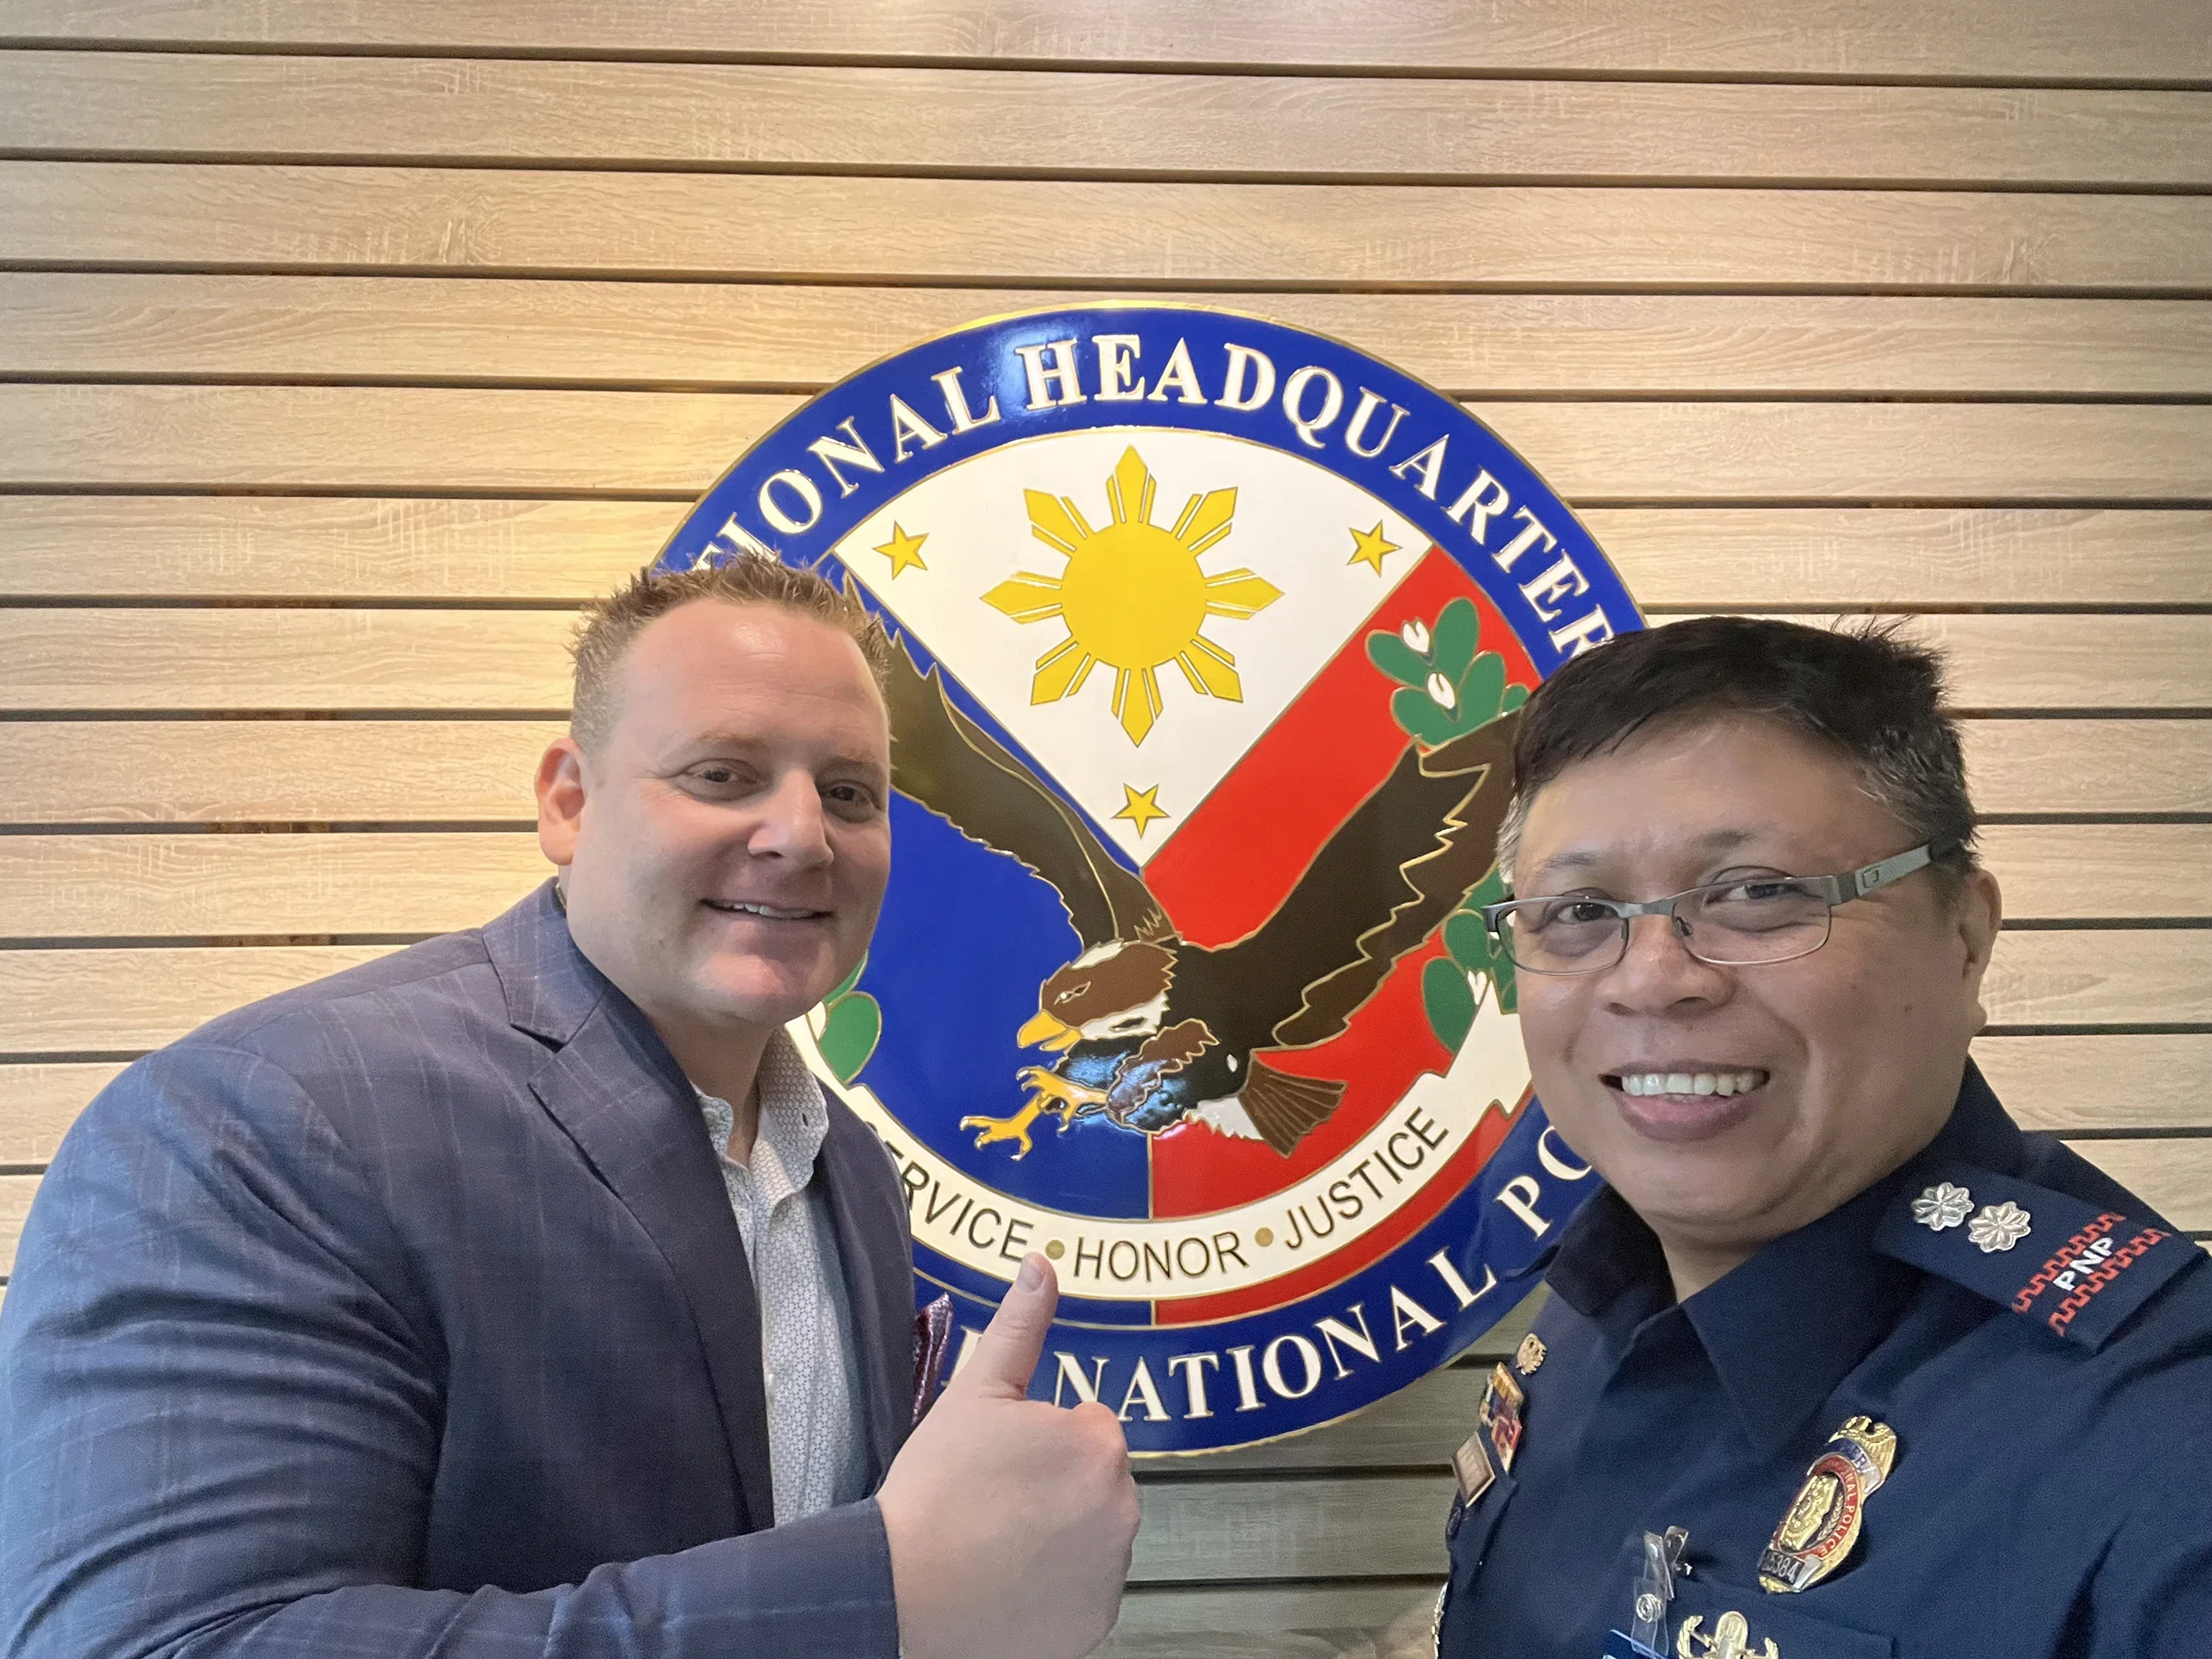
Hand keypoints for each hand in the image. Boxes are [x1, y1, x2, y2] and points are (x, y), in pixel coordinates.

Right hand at [877, 1253, 1139, 1658]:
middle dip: (1057, 1485)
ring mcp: (1110, 1573)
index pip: (1087, 1428)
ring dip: (1061, 1534)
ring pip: (1092, 1535)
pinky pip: (1084, 1591)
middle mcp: (1121, 1509)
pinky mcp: (1094, 1622)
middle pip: (1095, 1481)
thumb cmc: (936, 1491)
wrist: (904, 1589)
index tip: (1002, 1460)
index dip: (1041, 1440)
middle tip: (995, 1499)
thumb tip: (1041, 1265)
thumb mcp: (975, 1392)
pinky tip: (1010, 1579)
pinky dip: (1057, 1587)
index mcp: (1098, 1446)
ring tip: (997, 1540)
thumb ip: (1019, 1325)